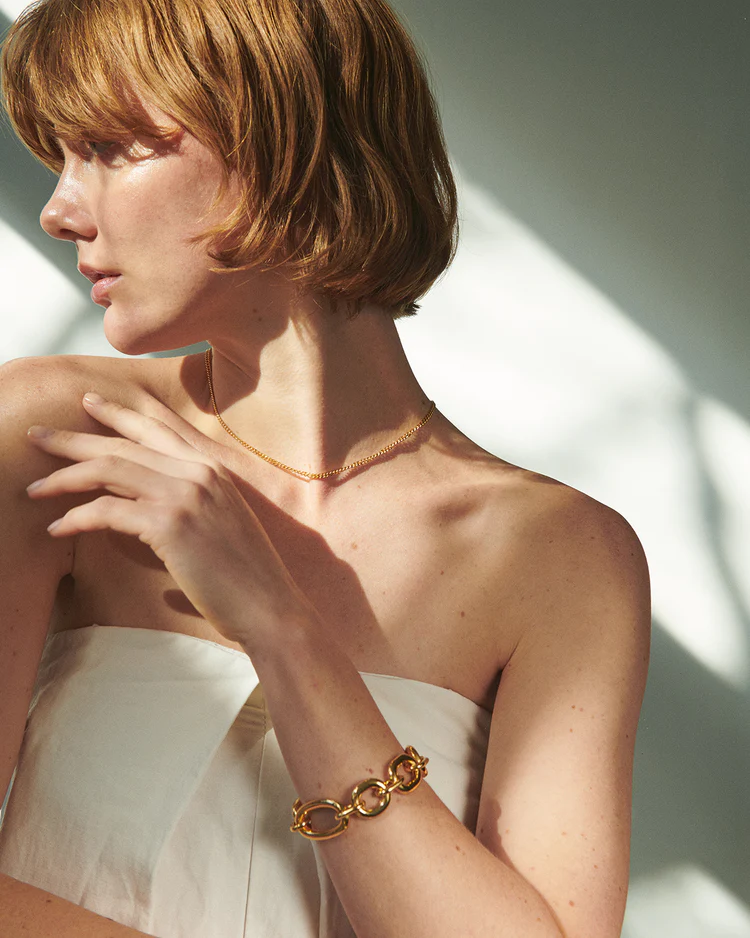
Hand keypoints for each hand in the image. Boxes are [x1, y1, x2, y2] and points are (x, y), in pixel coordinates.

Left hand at [25, 392, 306, 646]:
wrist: (270, 606)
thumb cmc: (247, 577)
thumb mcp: (224, 525)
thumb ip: (194, 505)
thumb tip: (151, 512)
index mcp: (215, 468)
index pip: (161, 427)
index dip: (121, 413)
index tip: (89, 403)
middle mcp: (200, 471)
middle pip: (125, 443)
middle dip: (76, 437)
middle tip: (38, 434)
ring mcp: (186, 494)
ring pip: (110, 468)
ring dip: (64, 475)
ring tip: (34, 486)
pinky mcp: (170, 523)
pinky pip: (107, 510)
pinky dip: (76, 517)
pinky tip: (56, 527)